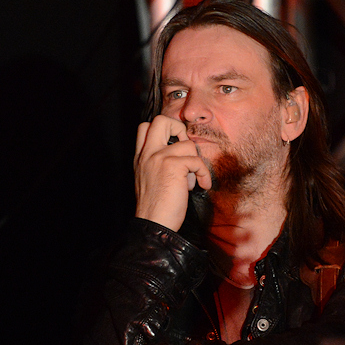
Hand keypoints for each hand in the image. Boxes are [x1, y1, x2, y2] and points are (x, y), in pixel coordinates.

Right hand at [133, 115, 212, 230]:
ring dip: (196, 162)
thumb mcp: (151, 178)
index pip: (146, 127)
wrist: (154, 224)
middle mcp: (147, 153)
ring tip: (191, 180)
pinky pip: (197, 160)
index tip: (176, 145)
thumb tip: (182, 153)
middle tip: (186, 149)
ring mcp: (159, 157)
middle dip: (179, 129)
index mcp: (141, 156)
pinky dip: (203, 174)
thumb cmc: (157, 207)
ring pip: (187, 144)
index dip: (165, 129)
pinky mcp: (173, 166)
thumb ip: (159, 162)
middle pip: (161, 120)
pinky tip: (201, 185)